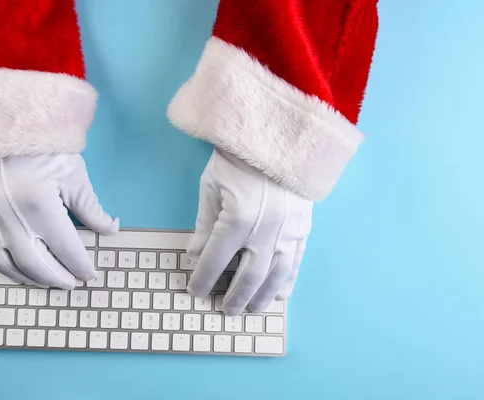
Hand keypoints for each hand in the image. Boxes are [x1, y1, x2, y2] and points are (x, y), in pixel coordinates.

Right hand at [0, 154, 117, 288]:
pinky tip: (17, 268)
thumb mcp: (74, 175)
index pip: (65, 249)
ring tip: (46, 282)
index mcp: (40, 206)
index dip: (80, 266)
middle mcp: (11, 218)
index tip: (90, 274)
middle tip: (71, 283)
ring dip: (29, 278)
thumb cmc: (43, 147)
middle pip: (37, 264)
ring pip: (7, 264)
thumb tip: (109, 229)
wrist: (3, 124)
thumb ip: (91, 208)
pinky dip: (3, 265)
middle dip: (57, 278)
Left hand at [187, 149, 312, 315]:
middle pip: (248, 276)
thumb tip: (195, 254)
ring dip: (262, 297)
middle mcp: (265, 231)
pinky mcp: (303, 227)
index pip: (215, 260)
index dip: (203, 279)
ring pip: (276, 275)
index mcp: (237, 220)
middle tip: (225, 311)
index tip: (195, 291)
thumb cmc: (237, 158)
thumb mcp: (211, 187)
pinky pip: (297, 261)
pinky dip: (288, 280)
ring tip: (252, 310)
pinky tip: (281, 294)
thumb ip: (204, 225)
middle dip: (234, 297)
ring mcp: (288, 231)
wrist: (277, 135)